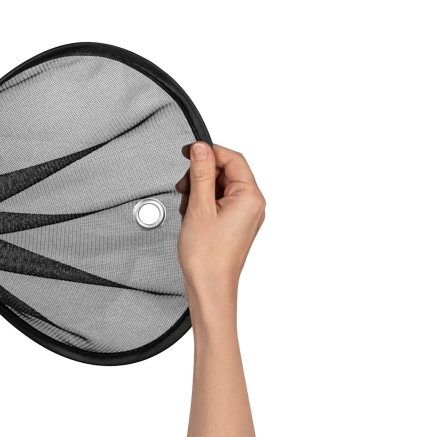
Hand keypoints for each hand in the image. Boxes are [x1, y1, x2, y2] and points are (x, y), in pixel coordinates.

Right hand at [175, 142, 264, 299]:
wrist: (209, 286)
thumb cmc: (208, 257)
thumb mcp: (199, 207)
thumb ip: (200, 173)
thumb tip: (201, 149)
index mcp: (250, 197)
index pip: (232, 159)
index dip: (208, 152)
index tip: (189, 152)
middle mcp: (252, 205)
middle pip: (226, 172)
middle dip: (201, 176)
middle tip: (184, 187)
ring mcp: (244, 215)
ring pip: (220, 187)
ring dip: (199, 190)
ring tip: (187, 207)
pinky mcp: (235, 224)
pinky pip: (219, 202)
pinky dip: (203, 203)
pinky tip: (192, 215)